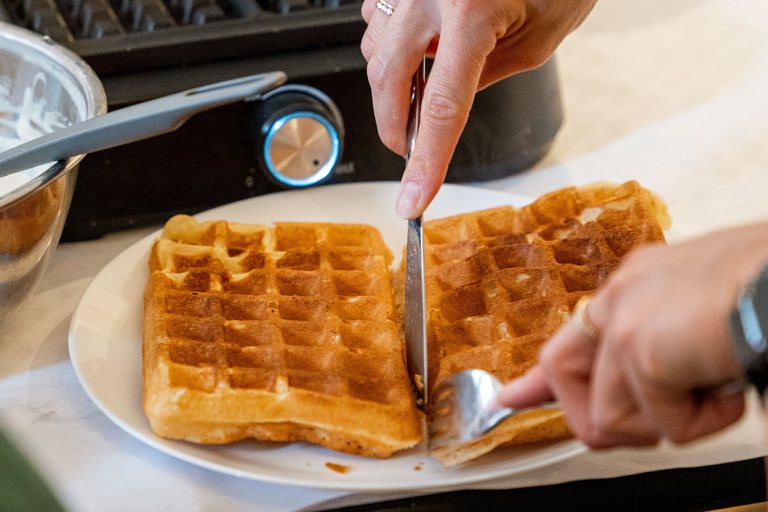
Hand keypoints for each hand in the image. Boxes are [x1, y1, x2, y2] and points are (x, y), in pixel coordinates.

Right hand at [361, 0, 597, 217]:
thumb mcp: (536, 38)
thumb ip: (485, 77)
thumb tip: (442, 107)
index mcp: (472, 9)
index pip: (440, 107)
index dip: (425, 163)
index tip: (413, 200)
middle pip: (388, 82)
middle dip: (396, 127)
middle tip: (411, 152)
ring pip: (375, 52)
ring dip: (392, 84)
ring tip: (425, 87)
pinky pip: (375, 21)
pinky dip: (390, 46)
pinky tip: (418, 46)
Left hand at [497, 222, 767, 447]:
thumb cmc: (764, 289)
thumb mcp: (705, 314)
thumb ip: (666, 345)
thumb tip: (659, 387)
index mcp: (638, 285)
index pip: (572, 337)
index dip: (539, 379)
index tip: (514, 397)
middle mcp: (621, 295)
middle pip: (562, 374)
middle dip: (599, 419)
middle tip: (652, 424)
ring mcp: (624, 320)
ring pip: (607, 414)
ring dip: (665, 423)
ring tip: (709, 392)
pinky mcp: (639, 349)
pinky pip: (657, 424)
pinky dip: (701, 424)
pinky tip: (727, 389)